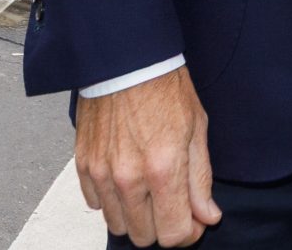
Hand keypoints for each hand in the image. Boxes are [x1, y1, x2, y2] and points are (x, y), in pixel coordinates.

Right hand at [74, 66, 220, 246]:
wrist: (127, 60)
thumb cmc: (164, 87)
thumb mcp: (197, 129)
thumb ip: (201, 180)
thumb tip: (207, 216)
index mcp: (164, 169)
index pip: (173, 234)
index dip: (188, 233)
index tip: (194, 220)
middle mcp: (129, 178)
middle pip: (145, 237)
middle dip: (163, 226)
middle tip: (173, 203)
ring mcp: (102, 174)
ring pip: (119, 225)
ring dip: (137, 216)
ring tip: (150, 189)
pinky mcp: (84, 166)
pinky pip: (97, 205)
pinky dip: (113, 200)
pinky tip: (128, 178)